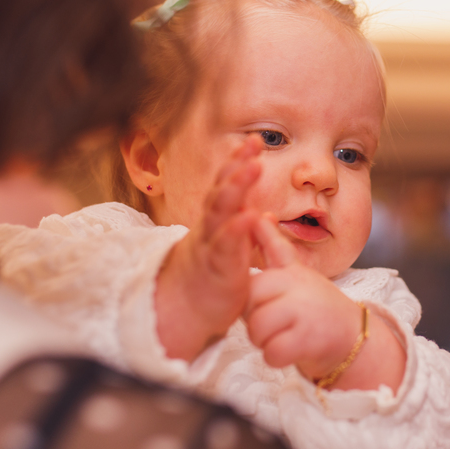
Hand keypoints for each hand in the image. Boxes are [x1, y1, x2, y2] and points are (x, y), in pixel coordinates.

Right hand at [152, 137, 261, 360]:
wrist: (186, 307)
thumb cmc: (212, 273)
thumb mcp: (229, 247)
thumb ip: (243, 227)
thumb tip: (263, 212)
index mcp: (217, 219)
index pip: (227, 184)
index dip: (238, 162)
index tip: (253, 141)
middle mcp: (211, 226)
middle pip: (223, 190)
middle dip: (237, 166)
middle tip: (254, 144)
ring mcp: (211, 244)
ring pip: (220, 211)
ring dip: (236, 188)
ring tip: (252, 168)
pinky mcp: (216, 266)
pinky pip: (225, 245)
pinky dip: (236, 229)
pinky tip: (249, 216)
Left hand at [247, 216, 405, 390]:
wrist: (353, 335)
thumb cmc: (315, 304)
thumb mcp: (295, 270)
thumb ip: (272, 245)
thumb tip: (256, 214)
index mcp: (290, 272)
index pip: (252, 283)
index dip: (252, 300)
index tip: (270, 304)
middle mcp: (297, 287)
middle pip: (249, 307)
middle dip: (255, 322)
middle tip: (276, 324)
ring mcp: (303, 312)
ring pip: (257, 331)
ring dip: (265, 342)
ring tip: (284, 336)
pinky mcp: (308, 339)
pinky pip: (272, 353)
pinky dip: (276, 358)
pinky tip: (291, 350)